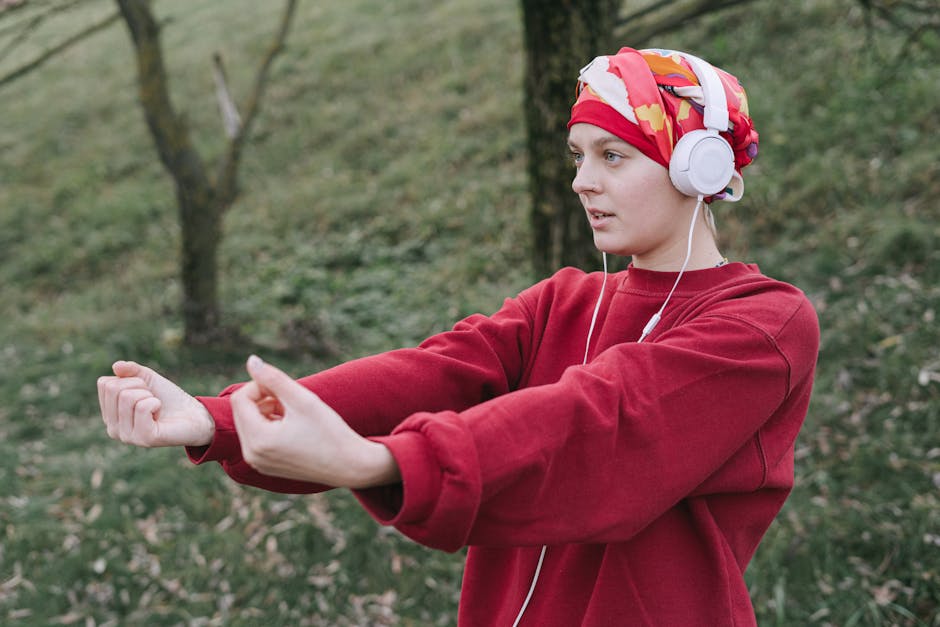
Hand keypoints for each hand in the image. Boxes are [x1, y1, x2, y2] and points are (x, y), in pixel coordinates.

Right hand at [97, 361, 214, 447]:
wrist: (193, 414)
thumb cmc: (168, 398)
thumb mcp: (148, 378)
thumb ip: (130, 370)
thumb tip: (116, 366)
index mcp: (109, 413)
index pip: (105, 384)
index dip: (130, 379)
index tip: (144, 390)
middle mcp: (113, 428)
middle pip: (114, 389)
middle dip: (139, 386)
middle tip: (153, 398)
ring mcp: (126, 436)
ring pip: (127, 397)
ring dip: (149, 395)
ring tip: (156, 406)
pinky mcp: (143, 439)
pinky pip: (142, 407)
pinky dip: (155, 402)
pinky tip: (160, 412)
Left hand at [231, 355, 399, 488]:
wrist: (351, 466)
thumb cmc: (330, 432)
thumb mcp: (302, 400)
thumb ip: (274, 378)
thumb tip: (251, 360)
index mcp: (258, 439)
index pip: (240, 399)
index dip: (260, 385)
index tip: (285, 388)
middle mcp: (252, 455)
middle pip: (241, 411)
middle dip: (262, 398)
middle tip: (292, 399)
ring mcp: (258, 463)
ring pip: (249, 423)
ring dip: (267, 411)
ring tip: (295, 413)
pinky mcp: (266, 467)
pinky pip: (257, 439)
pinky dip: (270, 426)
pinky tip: (294, 427)